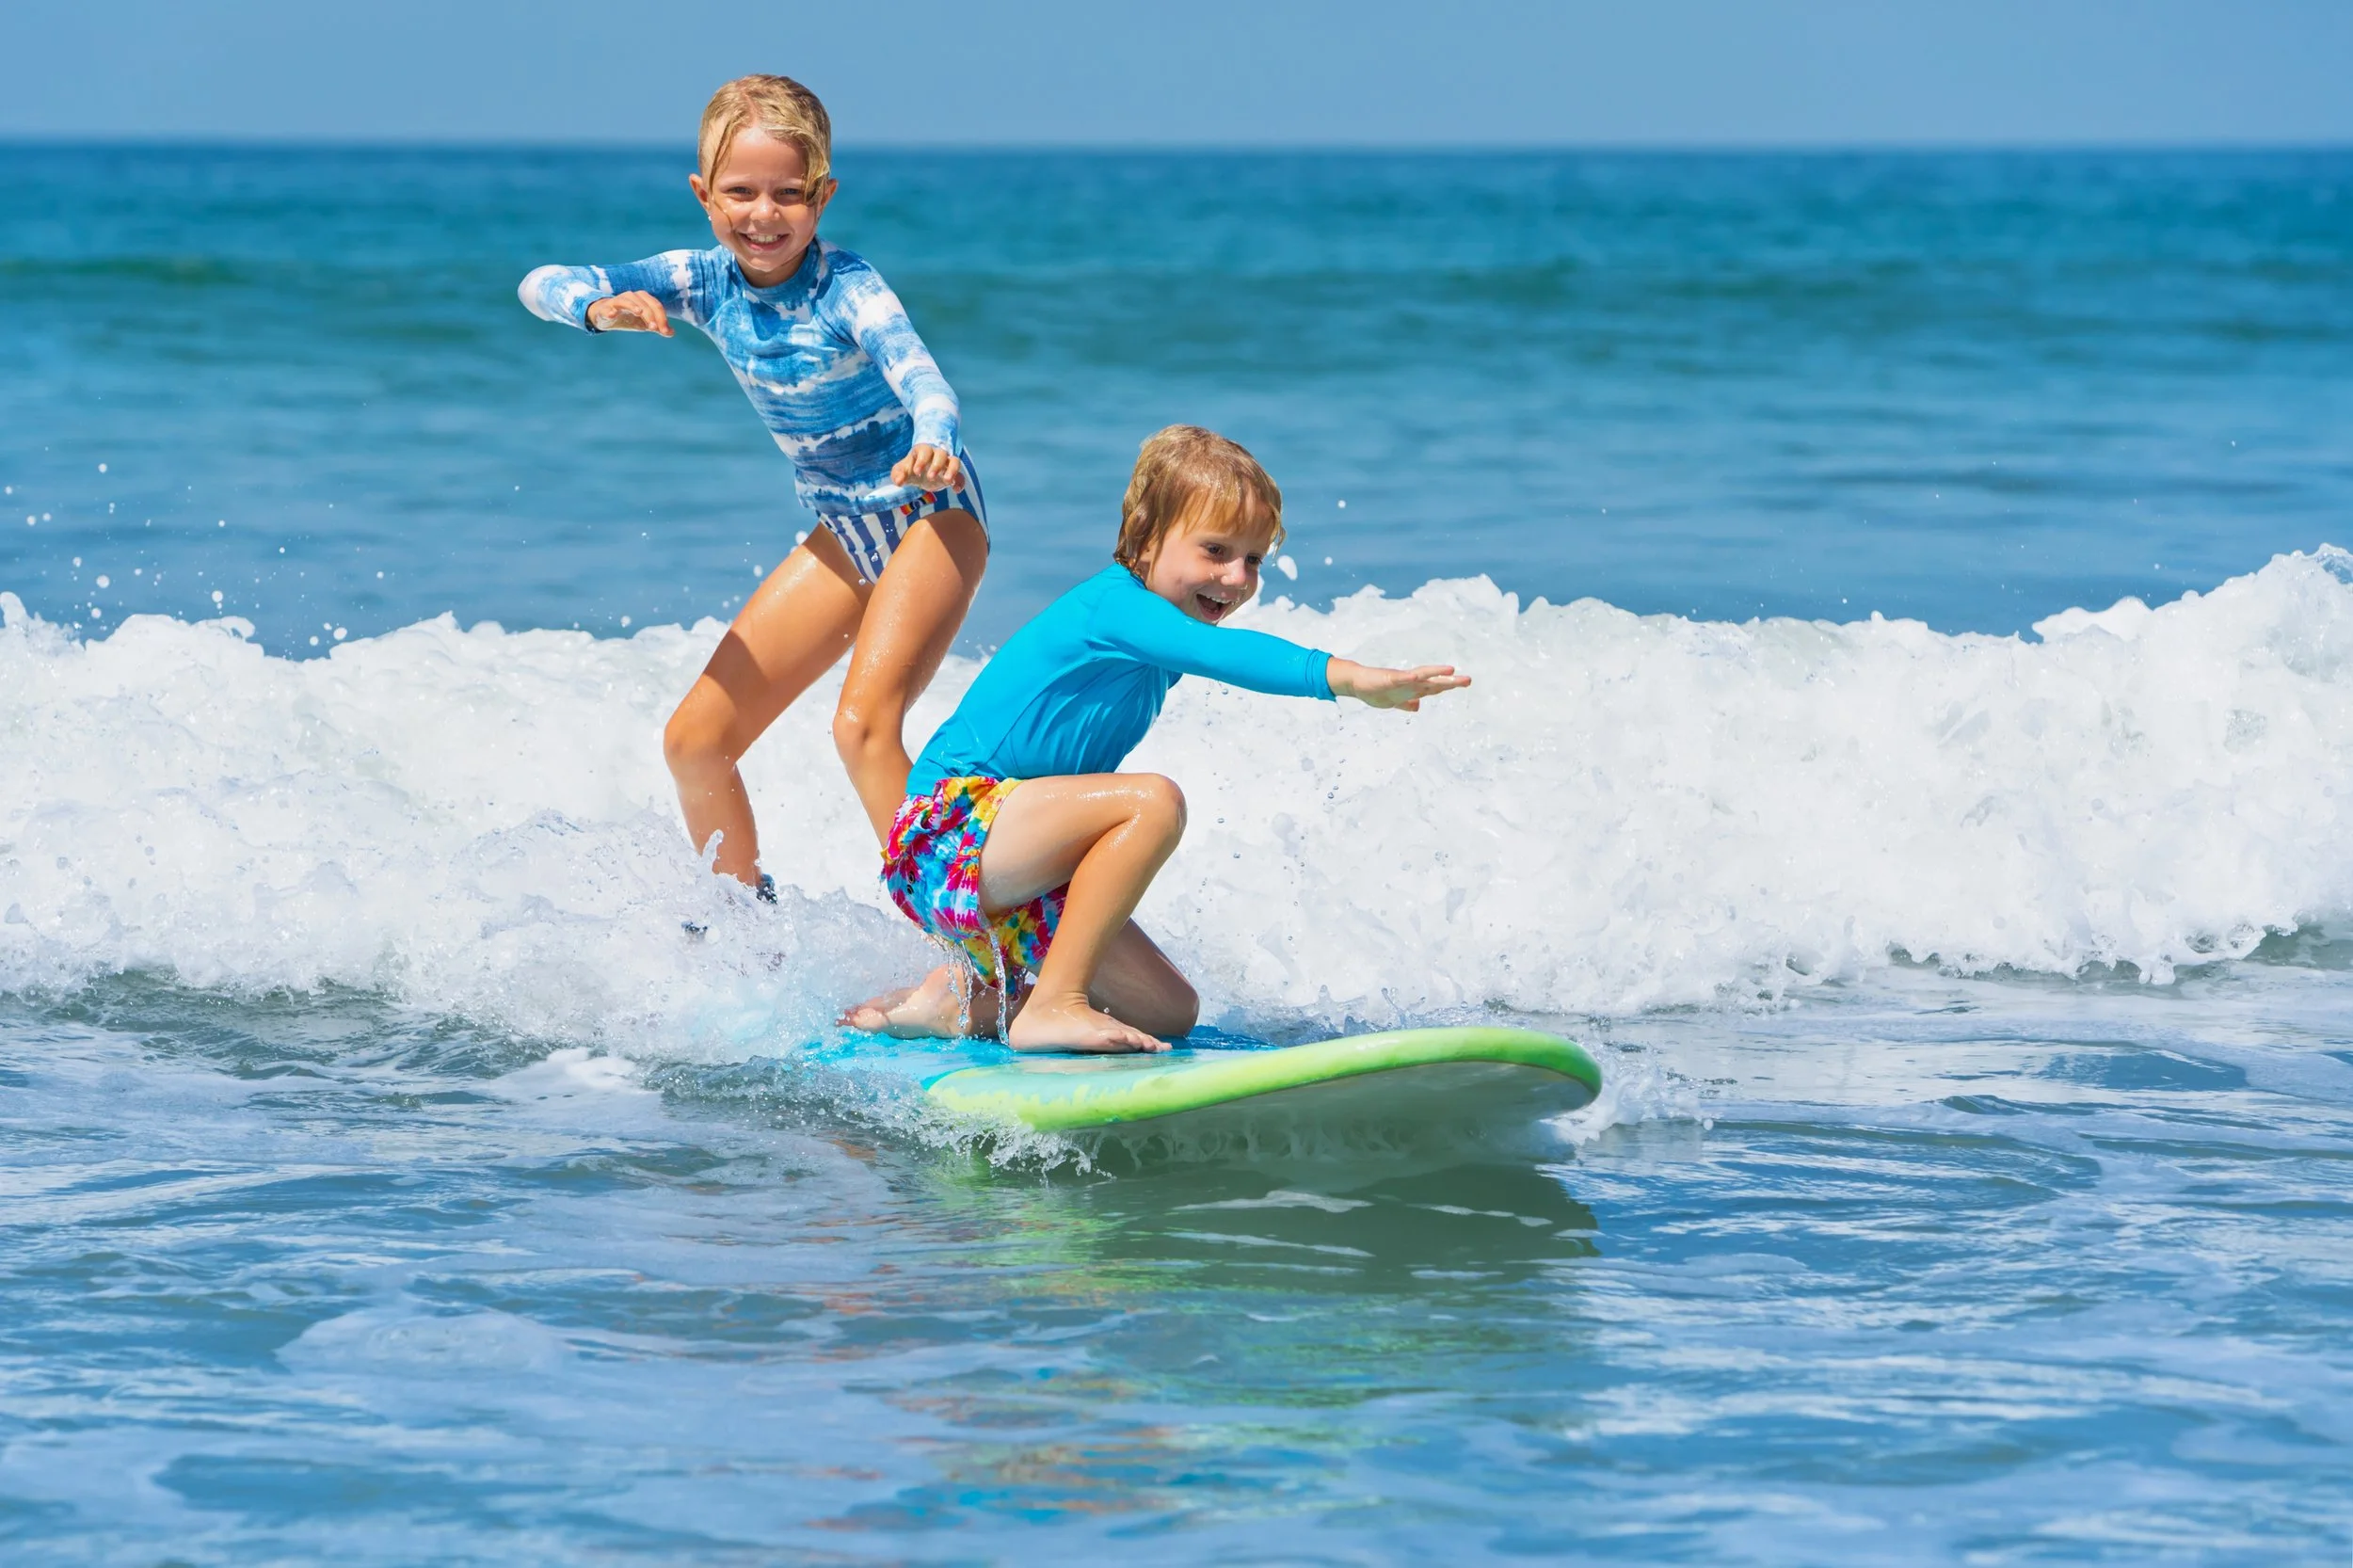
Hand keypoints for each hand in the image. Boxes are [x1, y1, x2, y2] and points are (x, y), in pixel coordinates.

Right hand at [586, 290, 672, 335]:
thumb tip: (671, 333)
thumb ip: (657, 327)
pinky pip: (607, 307)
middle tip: (654, 328)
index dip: (662, 318)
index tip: (665, 332)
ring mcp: (617, 301)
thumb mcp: (644, 324)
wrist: (606, 316)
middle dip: (650, 315)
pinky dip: (610, 309)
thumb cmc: (628, 318)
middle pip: (643, 303)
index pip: (656, 306)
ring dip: (633, 306)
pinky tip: (612, 314)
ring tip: (638, 312)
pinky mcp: (605, 308)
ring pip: (626, 300)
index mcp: (643, 299)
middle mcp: (631, 297)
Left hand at [890, 443, 964, 491]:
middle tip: (930, 477)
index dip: (921, 460)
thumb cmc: (910, 468)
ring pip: (955, 461)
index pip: (925, 450)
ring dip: (952, 470)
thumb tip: (898, 482)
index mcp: (923, 451)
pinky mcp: (953, 475)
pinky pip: (960, 476)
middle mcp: (936, 455)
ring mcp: (946, 464)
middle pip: (941, 453)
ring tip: (947, 481)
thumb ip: (897, 474)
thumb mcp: (901, 471)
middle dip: (937, 465)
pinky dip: (960, 482)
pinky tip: (956, 490)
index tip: (916, 472)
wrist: (920, 473)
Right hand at [1327, 659, 1470, 711]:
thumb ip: (1407, 704)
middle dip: (1451, 682)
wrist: (1357, 683)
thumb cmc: (1375, 690)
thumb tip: (1417, 707)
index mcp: (1412, 689)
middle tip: (1469, 680)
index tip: (1466, 682)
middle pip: (1434, 682)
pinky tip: (1419, 676)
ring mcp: (1401, 680)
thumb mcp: (1395, 702)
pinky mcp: (1389, 679)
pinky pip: (1402, 678)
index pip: (1435, 687)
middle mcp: (1410, 683)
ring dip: (1436, 674)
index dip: (1450, 685)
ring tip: (1451, 671)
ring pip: (1422, 677)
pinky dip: (1411, 677)